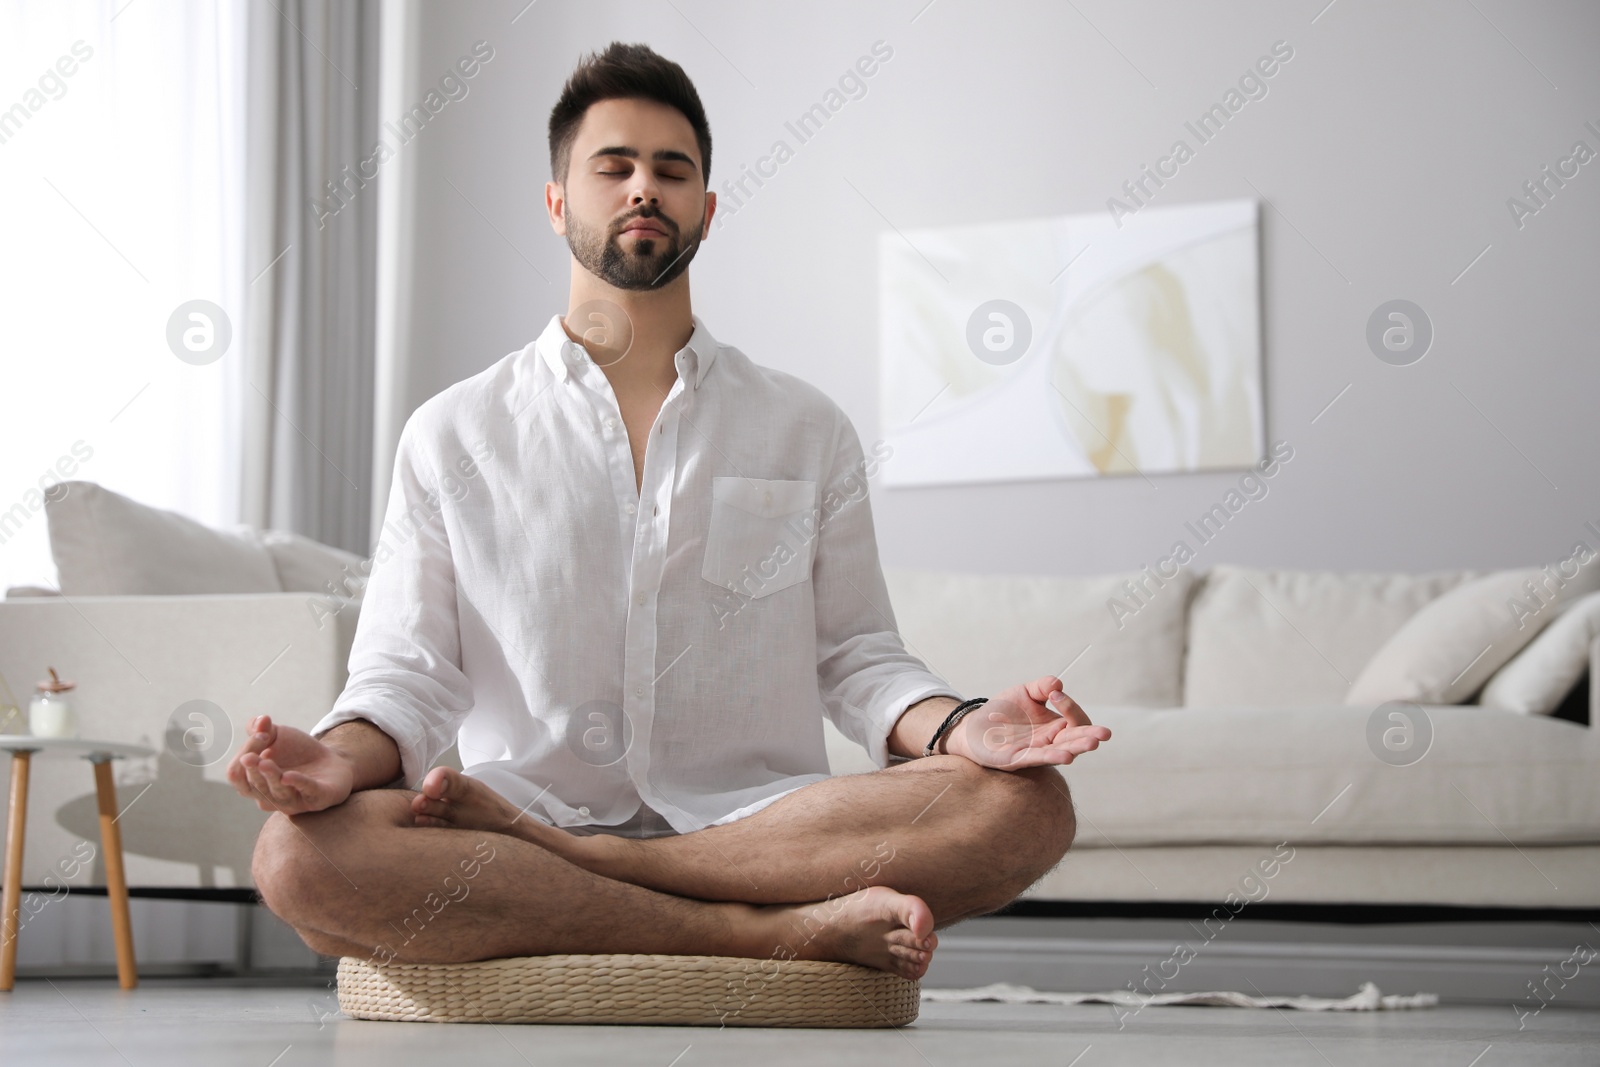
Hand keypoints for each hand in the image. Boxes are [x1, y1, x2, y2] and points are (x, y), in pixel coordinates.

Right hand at [226, 714, 353, 813]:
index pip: (236, 774)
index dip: (243, 755)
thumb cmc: (296, 751)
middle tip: (251, 756)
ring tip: (265, 762)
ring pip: (277, 793)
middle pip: (252, 787)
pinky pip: (307, 792)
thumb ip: (261, 728)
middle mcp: (269, 797)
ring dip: (270, 777)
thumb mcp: (276, 735)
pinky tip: (288, 775)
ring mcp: (293, 801)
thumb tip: (260, 720)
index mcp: (253, 782)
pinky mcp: (318, 798)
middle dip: (252, 770)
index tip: (261, 734)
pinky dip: (297, 783)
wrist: (331, 759)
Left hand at [944, 676, 1110, 770]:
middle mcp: (1050, 741)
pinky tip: (1066, 755)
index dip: (1071, 707)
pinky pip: (1038, 759)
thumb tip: (1058, 684)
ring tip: (1091, 743)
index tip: (1056, 694)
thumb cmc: (1004, 711)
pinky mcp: (1018, 760)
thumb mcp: (1024, 693)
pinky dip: (1052, 756)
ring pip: (1062, 751)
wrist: (975, 726)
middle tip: (1104, 734)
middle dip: (1089, 736)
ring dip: (1076, 747)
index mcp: (1056, 726)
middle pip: (1076, 740)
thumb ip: (1041, 687)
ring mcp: (1036, 752)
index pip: (1076, 720)